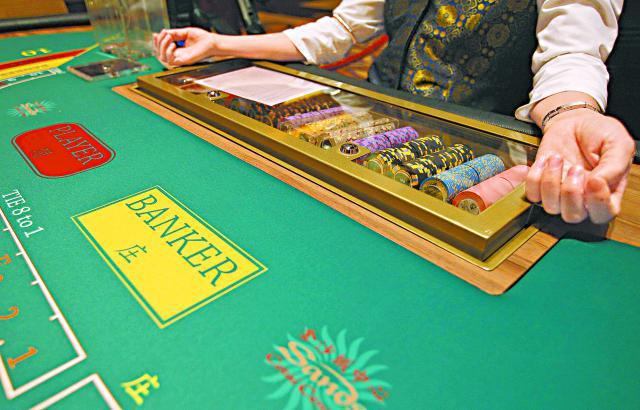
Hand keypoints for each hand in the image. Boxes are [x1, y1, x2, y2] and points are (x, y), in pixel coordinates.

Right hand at [153, 28, 216, 66]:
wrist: (211, 42)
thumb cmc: (201, 38)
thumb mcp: (185, 32)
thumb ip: (174, 33)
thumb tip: (164, 33)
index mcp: (177, 48)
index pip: (161, 48)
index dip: (156, 41)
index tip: (157, 33)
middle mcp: (177, 55)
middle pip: (159, 53)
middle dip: (158, 42)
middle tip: (165, 34)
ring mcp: (180, 59)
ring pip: (162, 57)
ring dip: (162, 46)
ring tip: (170, 39)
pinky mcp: (184, 61)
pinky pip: (170, 61)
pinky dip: (168, 52)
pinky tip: (173, 45)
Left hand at [526, 109, 634, 223]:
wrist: (575, 121)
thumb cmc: (600, 133)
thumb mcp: (618, 144)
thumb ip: (614, 166)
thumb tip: (598, 184)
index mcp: (608, 193)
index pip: (603, 214)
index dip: (598, 201)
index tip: (594, 179)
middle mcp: (583, 199)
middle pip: (573, 216)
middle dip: (571, 192)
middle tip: (575, 167)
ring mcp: (559, 195)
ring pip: (550, 206)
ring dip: (551, 180)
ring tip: (558, 157)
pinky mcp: (540, 186)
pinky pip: (532, 194)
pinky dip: (534, 176)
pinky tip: (545, 159)